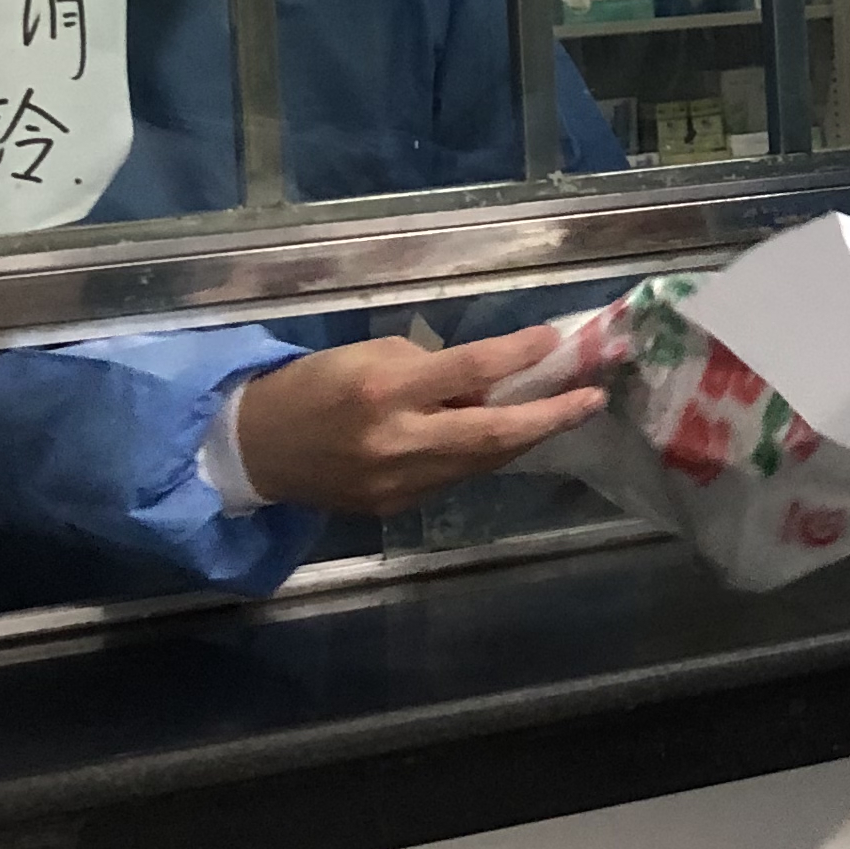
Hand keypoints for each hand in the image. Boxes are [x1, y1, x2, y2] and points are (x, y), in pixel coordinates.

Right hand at [228, 324, 603, 515]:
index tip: (555, 341)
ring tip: (559, 413)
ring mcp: (399, 483)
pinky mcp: (397, 507)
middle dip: (550, 417)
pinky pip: (454, 477)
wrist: (257, 448)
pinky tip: (498, 438)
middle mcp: (397, 441)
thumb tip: (485, 385)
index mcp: (385, 390)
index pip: (470, 371)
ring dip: (523, 437)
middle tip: (592, 398)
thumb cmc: (313, 385)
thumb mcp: (368, 354)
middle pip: (492, 434)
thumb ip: (431, 369)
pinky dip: (479, 454)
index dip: (519, 356)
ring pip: (481, 461)